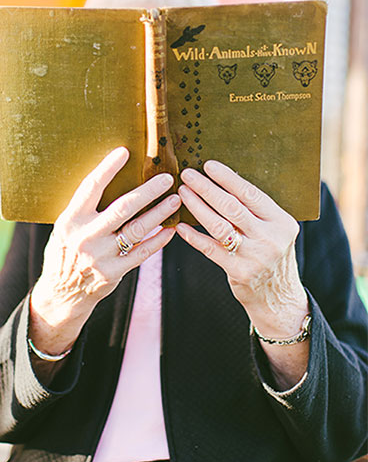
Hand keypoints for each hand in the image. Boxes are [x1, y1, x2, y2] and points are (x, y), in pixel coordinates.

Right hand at [29, 147, 179, 362]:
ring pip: (137, 229)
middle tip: (167, 178)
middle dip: (148, 191)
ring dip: (159, 213)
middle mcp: (85, 236)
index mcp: (70, 219)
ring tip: (176, 199)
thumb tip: (110, 179)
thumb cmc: (66, 251)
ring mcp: (100, 256)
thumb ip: (84, 209)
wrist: (61, 293)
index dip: (108, 168)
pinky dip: (158, 240)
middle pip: (122, 207)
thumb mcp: (65, 227)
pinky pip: (142, 253)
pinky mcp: (113, 273)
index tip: (125, 152)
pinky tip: (170, 230)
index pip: (91, 187)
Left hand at [176, 160, 308, 388]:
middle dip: (206, 188)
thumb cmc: (269, 254)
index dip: (228, 178)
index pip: (251, 194)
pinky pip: (210, 249)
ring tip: (181, 193)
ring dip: (197, 207)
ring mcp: (255, 256)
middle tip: (187, 175)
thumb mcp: (273, 231)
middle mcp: (270, 238)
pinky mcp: (238, 272)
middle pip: (232, 207)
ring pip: (219, 226)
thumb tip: (222, 180)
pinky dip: (193, 236)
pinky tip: (179, 226)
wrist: (278, 296)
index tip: (208, 165)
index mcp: (282, 222)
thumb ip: (255, 211)